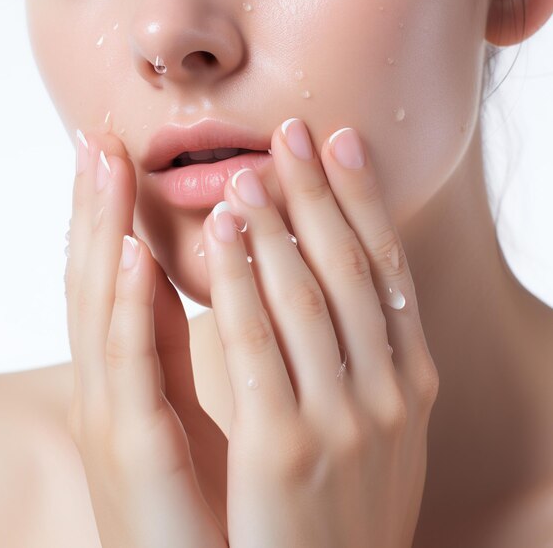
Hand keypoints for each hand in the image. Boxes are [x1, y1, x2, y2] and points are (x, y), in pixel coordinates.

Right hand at [65, 131, 228, 547]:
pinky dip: (128, 311)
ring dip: (104, 235)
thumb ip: (191, 347)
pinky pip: (132, 373)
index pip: (121, 279)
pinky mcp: (137, 460)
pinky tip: (134, 257)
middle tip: (100, 138)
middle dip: (101, 206)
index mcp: (133, 379)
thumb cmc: (215, 498)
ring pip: (104, 312)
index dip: (115, 213)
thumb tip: (213, 278)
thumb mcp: (201, 406)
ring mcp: (118, 423)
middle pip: (104, 281)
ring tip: (107, 166)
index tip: (122, 152)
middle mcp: (115, 391)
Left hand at [201, 118, 439, 547]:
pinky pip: (256, 346)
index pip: (387, 270)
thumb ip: (366, 359)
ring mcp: (343, 420)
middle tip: (294, 133)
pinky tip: (222, 235)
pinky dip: (238, 283)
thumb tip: (352, 288)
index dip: (365, 202)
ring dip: (277, 227)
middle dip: (321, 195)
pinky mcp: (286, 447)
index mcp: (412, 381)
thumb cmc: (341, 500)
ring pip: (305, 299)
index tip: (343, 144)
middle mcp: (389, 392)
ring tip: (249, 173)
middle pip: (349, 270)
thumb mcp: (374, 426)